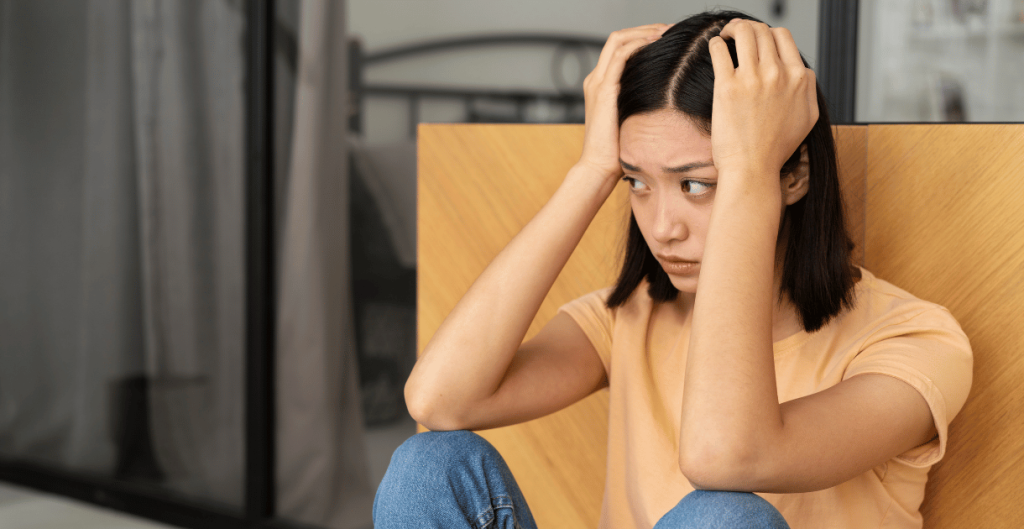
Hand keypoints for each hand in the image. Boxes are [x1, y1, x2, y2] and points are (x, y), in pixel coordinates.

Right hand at [576, 24, 668, 181]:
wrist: (599, 168)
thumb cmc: (617, 152)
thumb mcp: (629, 122)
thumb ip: (638, 106)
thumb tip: (662, 100)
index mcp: (600, 85)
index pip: (619, 47)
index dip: (641, 36)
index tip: (665, 38)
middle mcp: (596, 79)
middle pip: (618, 37)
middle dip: (645, 28)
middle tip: (669, 29)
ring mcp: (598, 83)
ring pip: (619, 40)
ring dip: (644, 31)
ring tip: (665, 31)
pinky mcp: (605, 89)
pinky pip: (621, 55)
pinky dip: (639, 43)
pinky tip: (656, 43)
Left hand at [708, 20, 817, 181]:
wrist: (752, 167)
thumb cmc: (777, 148)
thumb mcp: (808, 117)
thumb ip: (808, 88)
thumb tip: (802, 70)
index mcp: (798, 78)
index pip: (783, 36)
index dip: (768, 33)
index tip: (757, 40)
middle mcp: (777, 73)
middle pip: (761, 30)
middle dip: (747, 27)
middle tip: (736, 33)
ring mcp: (752, 78)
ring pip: (743, 32)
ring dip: (732, 28)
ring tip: (725, 36)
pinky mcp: (727, 86)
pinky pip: (719, 50)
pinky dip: (715, 43)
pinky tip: (714, 48)